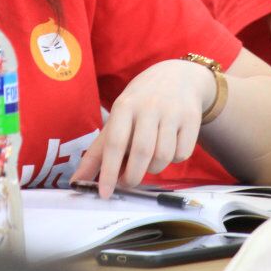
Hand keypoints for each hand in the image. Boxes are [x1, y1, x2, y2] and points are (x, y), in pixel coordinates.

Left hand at [72, 59, 214, 196]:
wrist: (178, 76)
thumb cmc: (141, 101)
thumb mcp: (119, 115)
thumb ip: (99, 149)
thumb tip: (79, 180)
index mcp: (125, 105)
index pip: (115, 143)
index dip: (109, 171)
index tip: (104, 194)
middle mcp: (148, 107)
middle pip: (142, 153)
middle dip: (133, 177)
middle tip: (128, 182)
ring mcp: (172, 112)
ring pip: (163, 158)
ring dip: (154, 168)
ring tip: (149, 157)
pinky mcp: (192, 119)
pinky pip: (182, 155)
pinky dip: (174, 159)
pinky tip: (169, 145)